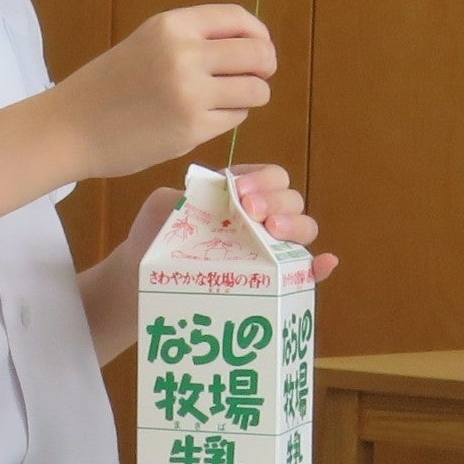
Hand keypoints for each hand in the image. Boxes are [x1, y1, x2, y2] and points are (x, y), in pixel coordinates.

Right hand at [44, 6, 275, 179]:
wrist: (69, 128)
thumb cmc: (108, 87)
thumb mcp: (147, 44)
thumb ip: (192, 39)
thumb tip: (251, 46)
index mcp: (172, 25)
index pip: (238, 18)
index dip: (259, 34)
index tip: (259, 49)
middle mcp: (184, 54)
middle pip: (258, 53)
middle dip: (264, 67)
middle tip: (255, 79)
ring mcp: (190, 93)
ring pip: (255, 89)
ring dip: (251, 96)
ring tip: (227, 102)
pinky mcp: (192, 128)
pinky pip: (236, 118)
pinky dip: (229, 118)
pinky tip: (204, 120)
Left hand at [118, 164, 341, 280]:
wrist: (139, 283)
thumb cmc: (153, 240)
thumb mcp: (164, 207)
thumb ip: (190, 193)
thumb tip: (219, 193)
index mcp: (239, 197)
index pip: (270, 178)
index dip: (262, 179)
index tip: (239, 191)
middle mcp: (259, 222)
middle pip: (291, 200)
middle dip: (277, 201)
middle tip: (253, 213)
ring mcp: (267, 252)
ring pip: (302, 231)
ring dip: (296, 226)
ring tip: (274, 231)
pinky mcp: (270, 286)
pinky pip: (303, 275)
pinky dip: (318, 268)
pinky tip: (324, 262)